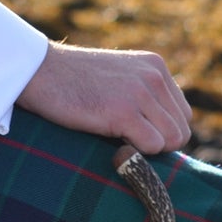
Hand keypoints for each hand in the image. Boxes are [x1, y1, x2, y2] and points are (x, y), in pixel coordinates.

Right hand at [15, 43, 192, 154]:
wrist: (38, 71)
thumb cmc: (72, 81)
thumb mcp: (118, 78)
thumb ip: (143, 96)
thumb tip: (164, 137)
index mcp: (156, 67)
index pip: (183, 115)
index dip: (163, 132)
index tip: (136, 134)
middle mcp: (154, 77)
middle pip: (181, 131)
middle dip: (159, 144)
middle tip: (127, 142)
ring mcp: (140, 92)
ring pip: (172, 141)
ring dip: (148, 150)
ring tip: (118, 141)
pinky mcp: (123, 111)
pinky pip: (152, 146)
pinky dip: (136, 154)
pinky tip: (111, 143)